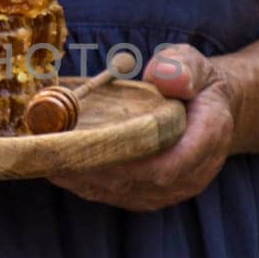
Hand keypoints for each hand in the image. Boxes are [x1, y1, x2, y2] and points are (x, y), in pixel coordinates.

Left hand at [48, 44, 238, 211]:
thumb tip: (163, 77)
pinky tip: (59, 168)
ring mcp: (173, 189)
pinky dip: (88, 184)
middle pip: (139, 183)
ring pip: (124, 193)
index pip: (170, 164)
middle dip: (96, 170)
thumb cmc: (194, 81)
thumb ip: (181, 67)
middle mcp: (194, 171)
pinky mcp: (153, 194)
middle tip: (56, 153)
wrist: (209, 108)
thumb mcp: (192, 62)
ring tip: (49, 160)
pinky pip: (118, 195)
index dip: (130, 164)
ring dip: (86, 180)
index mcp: (209, 136)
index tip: (93, 150)